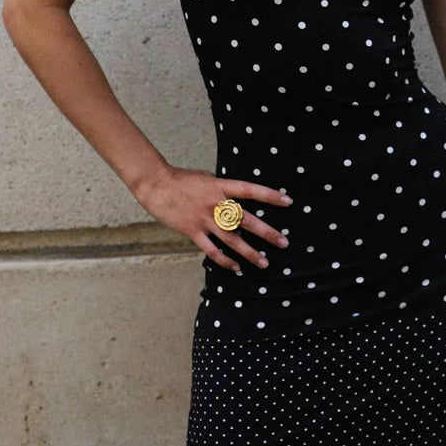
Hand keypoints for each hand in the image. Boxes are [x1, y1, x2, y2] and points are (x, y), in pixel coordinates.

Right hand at [137, 165, 291, 272]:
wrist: (157, 185)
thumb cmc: (182, 179)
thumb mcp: (207, 178)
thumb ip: (222, 188)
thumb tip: (236, 197)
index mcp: (221, 186)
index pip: (251, 190)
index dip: (269, 196)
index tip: (288, 201)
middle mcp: (216, 204)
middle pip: (246, 220)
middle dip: (266, 232)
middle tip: (283, 242)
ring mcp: (204, 219)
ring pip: (232, 239)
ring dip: (249, 252)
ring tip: (264, 262)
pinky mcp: (193, 232)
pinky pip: (212, 250)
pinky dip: (225, 261)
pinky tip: (236, 268)